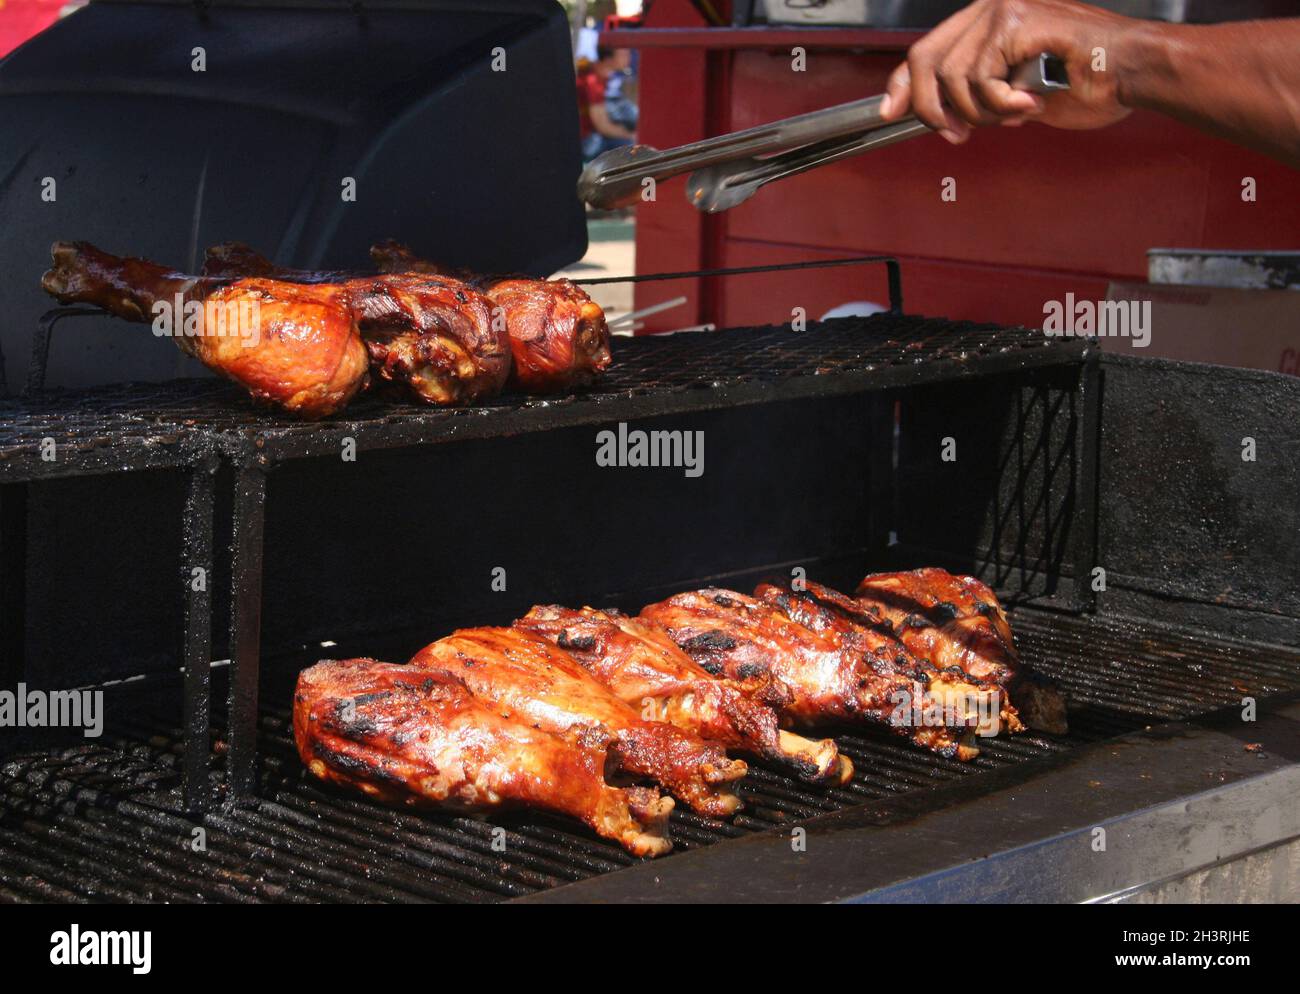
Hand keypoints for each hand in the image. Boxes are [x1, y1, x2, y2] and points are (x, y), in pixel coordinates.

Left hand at [880, 0, 1136, 142]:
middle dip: (932, 108)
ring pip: (954, 78)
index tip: (891, 112)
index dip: (902, 85)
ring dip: (982, 112)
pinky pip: (982, 80)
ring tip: (1016, 112)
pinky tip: (1030, 102)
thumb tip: (946, 116)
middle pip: (926, 60)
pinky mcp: (1016, 22)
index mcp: (988, 22)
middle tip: (957, 133)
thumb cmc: (1088, 81)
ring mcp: (1003, 10)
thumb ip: (979, 95)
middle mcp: (990, 8)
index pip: (926, 51)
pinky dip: (1003, 104)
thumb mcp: (1015, 94)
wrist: (1130, 71)